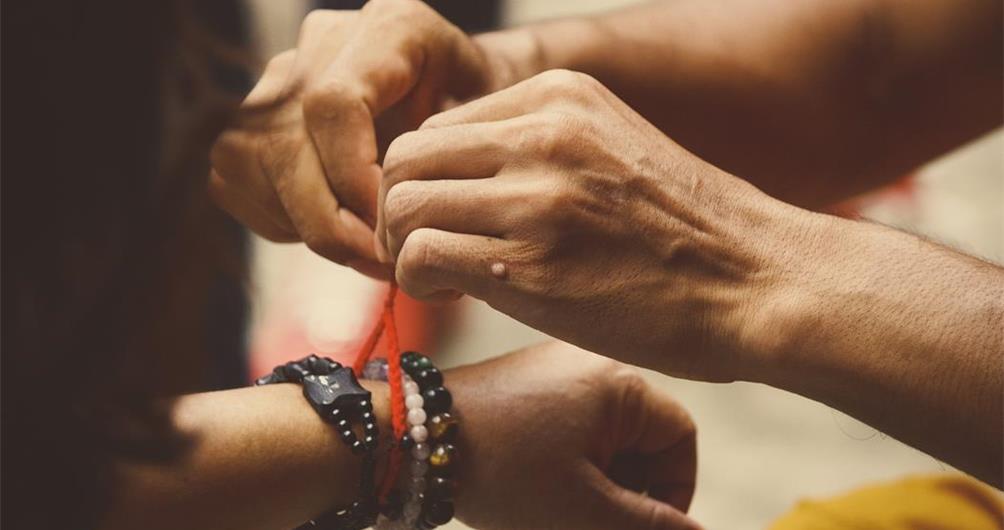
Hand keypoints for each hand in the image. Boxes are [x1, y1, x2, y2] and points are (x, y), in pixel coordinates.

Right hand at [209, 0, 503, 277]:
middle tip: (378, 262)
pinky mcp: (251, 116)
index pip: (334, 105)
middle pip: (286, 144)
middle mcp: (322, 43)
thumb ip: (447, 166)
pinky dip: (282, 220)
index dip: (353, 179)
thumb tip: (393, 232)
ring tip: (363, 251)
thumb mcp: (491, 133)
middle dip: (331, 222)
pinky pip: (236, 182)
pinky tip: (332, 224)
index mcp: (390, 28)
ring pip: (252, 166)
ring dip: (305, 226)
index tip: (389, 227)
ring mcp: (279, 78)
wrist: (460, 101)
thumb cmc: (482, 122)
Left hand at [379, 69, 814, 380]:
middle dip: (398, 207)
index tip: (444, 217)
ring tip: (439, 274)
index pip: (439, 124)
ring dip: (403, 245)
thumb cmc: (687, 232)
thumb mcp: (614, 151)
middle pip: (406, 155)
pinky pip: (419, 255)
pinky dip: (417, 280)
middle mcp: (543, 132)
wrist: (758, 283)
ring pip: (402, 202)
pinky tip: (453, 294)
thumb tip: (460, 179)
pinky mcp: (530, 262)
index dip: (426, 178)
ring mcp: (536, 194)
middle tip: (420, 247)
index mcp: (561, 96)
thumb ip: (539, 149)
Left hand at [447, 341, 699, 529]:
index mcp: (620, 384)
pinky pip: (571, 424)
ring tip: (564, 508)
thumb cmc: (503, 469)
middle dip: (629, 488)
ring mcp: (556, 368)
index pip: (679, 437)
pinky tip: (540, 488)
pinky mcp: (528, 382)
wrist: (415, 437)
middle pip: (641, 437)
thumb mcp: (584, 508)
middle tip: (598, 519)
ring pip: (604, 435)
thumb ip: (648, 524)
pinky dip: (569, 461)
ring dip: (597, 479)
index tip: (646, 525)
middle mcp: (592, 364)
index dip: (674, 491)